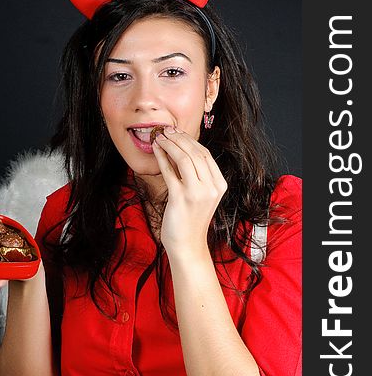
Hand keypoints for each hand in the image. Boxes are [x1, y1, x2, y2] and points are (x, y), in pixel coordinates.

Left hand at [152, 127, 226, 258]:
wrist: (187, 245)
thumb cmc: (191, 219)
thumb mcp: (201, 195)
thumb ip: (196, 175)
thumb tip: (179, 149)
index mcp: (219, 185)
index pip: (206, 154)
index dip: (190, 140)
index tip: (177, 133)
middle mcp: (212, 188)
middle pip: (195, 153)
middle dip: (179, 138)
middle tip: (166, 130)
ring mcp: (197, 193)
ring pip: (184, 158)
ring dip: (170, 144)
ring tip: (159, 137)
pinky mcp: (181, 198)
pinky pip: (170, 171)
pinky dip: (162, 157)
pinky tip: (156, 149)